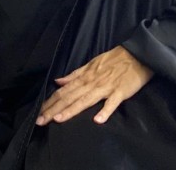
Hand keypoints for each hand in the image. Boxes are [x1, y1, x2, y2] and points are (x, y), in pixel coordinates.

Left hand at [35, 45, 152, 125]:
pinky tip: (97, 120)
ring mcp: (106, 87)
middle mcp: (92, 82)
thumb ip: (75, 75)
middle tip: (40, 121)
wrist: (137, 54)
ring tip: (58, 120)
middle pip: (70, 97)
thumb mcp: (91, 64)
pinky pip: (112, 103)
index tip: (38, 113)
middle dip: (54, 109)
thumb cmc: (114, 60)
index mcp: (85, 76)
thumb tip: (58, 81)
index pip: (63, 91)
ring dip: (71, 110)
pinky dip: (105, 111)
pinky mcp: (120, 92)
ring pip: (85, 100)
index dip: (50, 102)